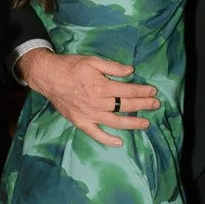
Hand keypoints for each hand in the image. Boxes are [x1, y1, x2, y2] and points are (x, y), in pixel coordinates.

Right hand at [17, 47, 158, 145]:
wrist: (48, 77)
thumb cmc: (70, 67)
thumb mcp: (92, 61)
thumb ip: (112, 67)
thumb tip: (131, 70)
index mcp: (102, 86)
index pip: (128, 90)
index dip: (142, 91)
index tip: (153, 91)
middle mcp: (98, 103)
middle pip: (125, 106)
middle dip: (143, 105)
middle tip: (156, 105)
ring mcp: (90, 115)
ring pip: (116, 122)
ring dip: (133, 123)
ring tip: (146, 124)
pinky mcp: (81, 122)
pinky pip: (96, 134)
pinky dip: (107, 140)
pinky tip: (119, 142)